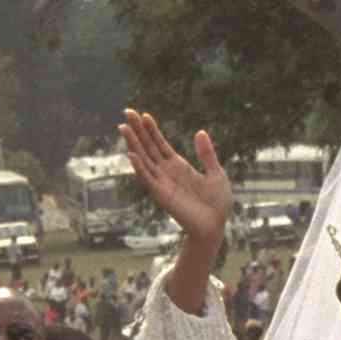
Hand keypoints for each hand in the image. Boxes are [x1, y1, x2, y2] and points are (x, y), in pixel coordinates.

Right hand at [120, 110, 232, 247]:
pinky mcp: (162, 196)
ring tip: (123, 128)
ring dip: (133, 144)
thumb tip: (200, 132)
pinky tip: (132, 154)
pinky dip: (140, 167)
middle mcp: (167, 173)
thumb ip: (207, 154)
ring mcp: (163, 184)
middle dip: (137, 131)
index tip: (143, 115)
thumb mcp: (216, 173)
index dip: (151, 130)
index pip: (160, 144)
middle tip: (127, 112)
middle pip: (148, 147)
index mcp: (178, 166)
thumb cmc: (217, 203)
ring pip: (144, 160)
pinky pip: (148, 180)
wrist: (215, 226)